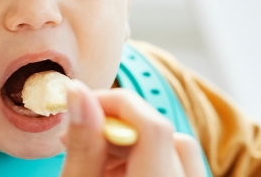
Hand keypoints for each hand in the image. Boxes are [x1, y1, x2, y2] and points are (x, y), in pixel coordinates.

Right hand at [60, 80, 206, 176]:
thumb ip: (84, 145)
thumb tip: (79, 92)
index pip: (154, 127)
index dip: (117, 105)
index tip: (84, 104)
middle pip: (169, 136)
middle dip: (125, 126)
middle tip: (87, 137)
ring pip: (179, 150)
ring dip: (138, 144)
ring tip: (100, 163)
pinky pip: (182, 168)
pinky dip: (152, 161)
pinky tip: (118, 173)